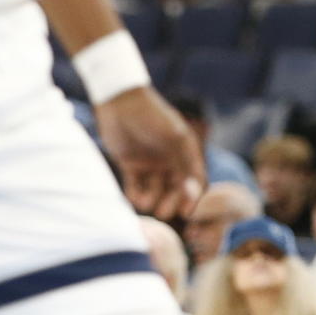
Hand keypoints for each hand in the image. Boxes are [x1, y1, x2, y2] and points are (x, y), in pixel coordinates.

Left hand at [96, 88, 204, 219]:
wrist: (119, 100)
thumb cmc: (152, 116)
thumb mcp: (174, 137)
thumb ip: (187, 162)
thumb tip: (196, 189)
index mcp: (185, 151)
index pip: (193, 180)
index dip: (192, 197)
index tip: (186, 213)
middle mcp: (170, 159)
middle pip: (175, 189)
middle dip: (170, 202)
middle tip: (163, 213)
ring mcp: (150, 163)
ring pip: (155, 190)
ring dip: (151, 200)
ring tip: (144, 204)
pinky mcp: (131, 164)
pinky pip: (135, 185)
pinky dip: (136, 194)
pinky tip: (134, 199)